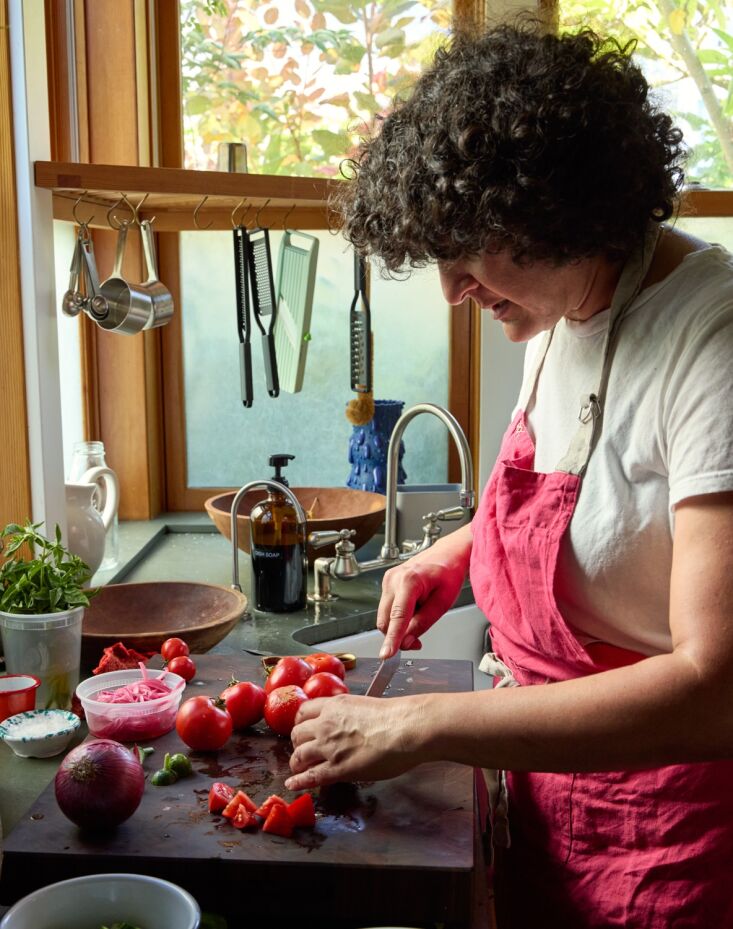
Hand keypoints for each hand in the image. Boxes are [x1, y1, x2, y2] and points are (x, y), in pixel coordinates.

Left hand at [285, 694, 425, 790]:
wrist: (403, 729)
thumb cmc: (394, 716)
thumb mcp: (363, 705)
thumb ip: (349, 714)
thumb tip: (349, 723)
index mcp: (334, 706)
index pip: (304, 712)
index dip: (301, 723)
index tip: (303, 729)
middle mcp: (325, 725)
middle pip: (297, 733)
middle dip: (297, 743)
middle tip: (303, 749)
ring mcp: (328, 748)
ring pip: (299, 755)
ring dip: (297, 762)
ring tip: (298, 768)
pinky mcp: (336, 769)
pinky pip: (310, 777)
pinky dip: (299, 781)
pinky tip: (292, 784)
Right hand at [377, 555, 467, 659]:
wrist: (447, 554)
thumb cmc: (449, 573)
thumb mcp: (443, 602)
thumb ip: (423, 623)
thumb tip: (407, 642)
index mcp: (409, 581)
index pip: (398, 617)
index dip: (392, 638)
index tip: (386, 655)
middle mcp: (393, 579)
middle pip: (386, 620)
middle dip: (398, 635)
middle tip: (418, 641)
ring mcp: (388, 580)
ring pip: (385, 616)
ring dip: (399, 625)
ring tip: (421, 614)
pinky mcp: (387, 583)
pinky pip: (388, 609)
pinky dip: (399, 617)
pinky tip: (414, 608)